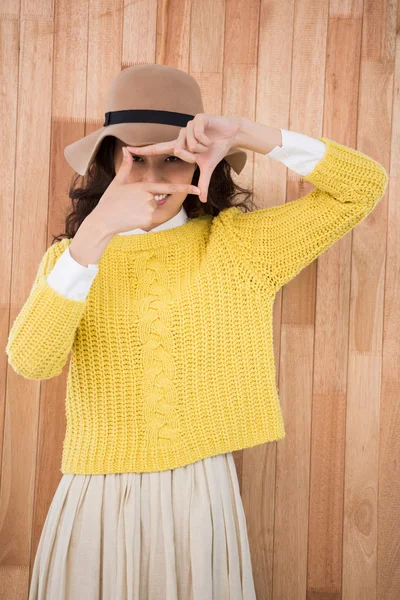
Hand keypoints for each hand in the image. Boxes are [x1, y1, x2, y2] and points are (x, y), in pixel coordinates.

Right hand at [93, 149, 200, 234]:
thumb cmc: (109, 201)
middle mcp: (149, 197)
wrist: (103, 220)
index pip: (168, 187)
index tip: (197, 189)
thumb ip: (126, 167)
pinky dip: (141, 219)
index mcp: (143, 186)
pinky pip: (149, 219)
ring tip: (128, 212)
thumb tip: (127, 149)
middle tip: (128, 206)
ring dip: (141, 211)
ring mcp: (149, 209)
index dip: (184, 188)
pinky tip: (130, 218)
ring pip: (152, 210)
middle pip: (154, 200)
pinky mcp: (148, 220)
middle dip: (144, 203)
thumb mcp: (117, 182)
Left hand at [126, 114, 241, 203]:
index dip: (143, 150)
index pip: (157, 148)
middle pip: (178, 150)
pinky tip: (211, 137)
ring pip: (189, 143)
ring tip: (208, 143)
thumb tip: (202, 199)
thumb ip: (202, 183)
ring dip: (201, 147)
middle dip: (192, 155)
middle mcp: (181, 134)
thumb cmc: (217, 150)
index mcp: (179, 145)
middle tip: (203, 152)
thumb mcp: (208, 168)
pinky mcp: (198, 118)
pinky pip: (197, 134)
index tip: (127, 149)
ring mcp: (188, 125)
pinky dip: (206, 139)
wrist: (231, 136)